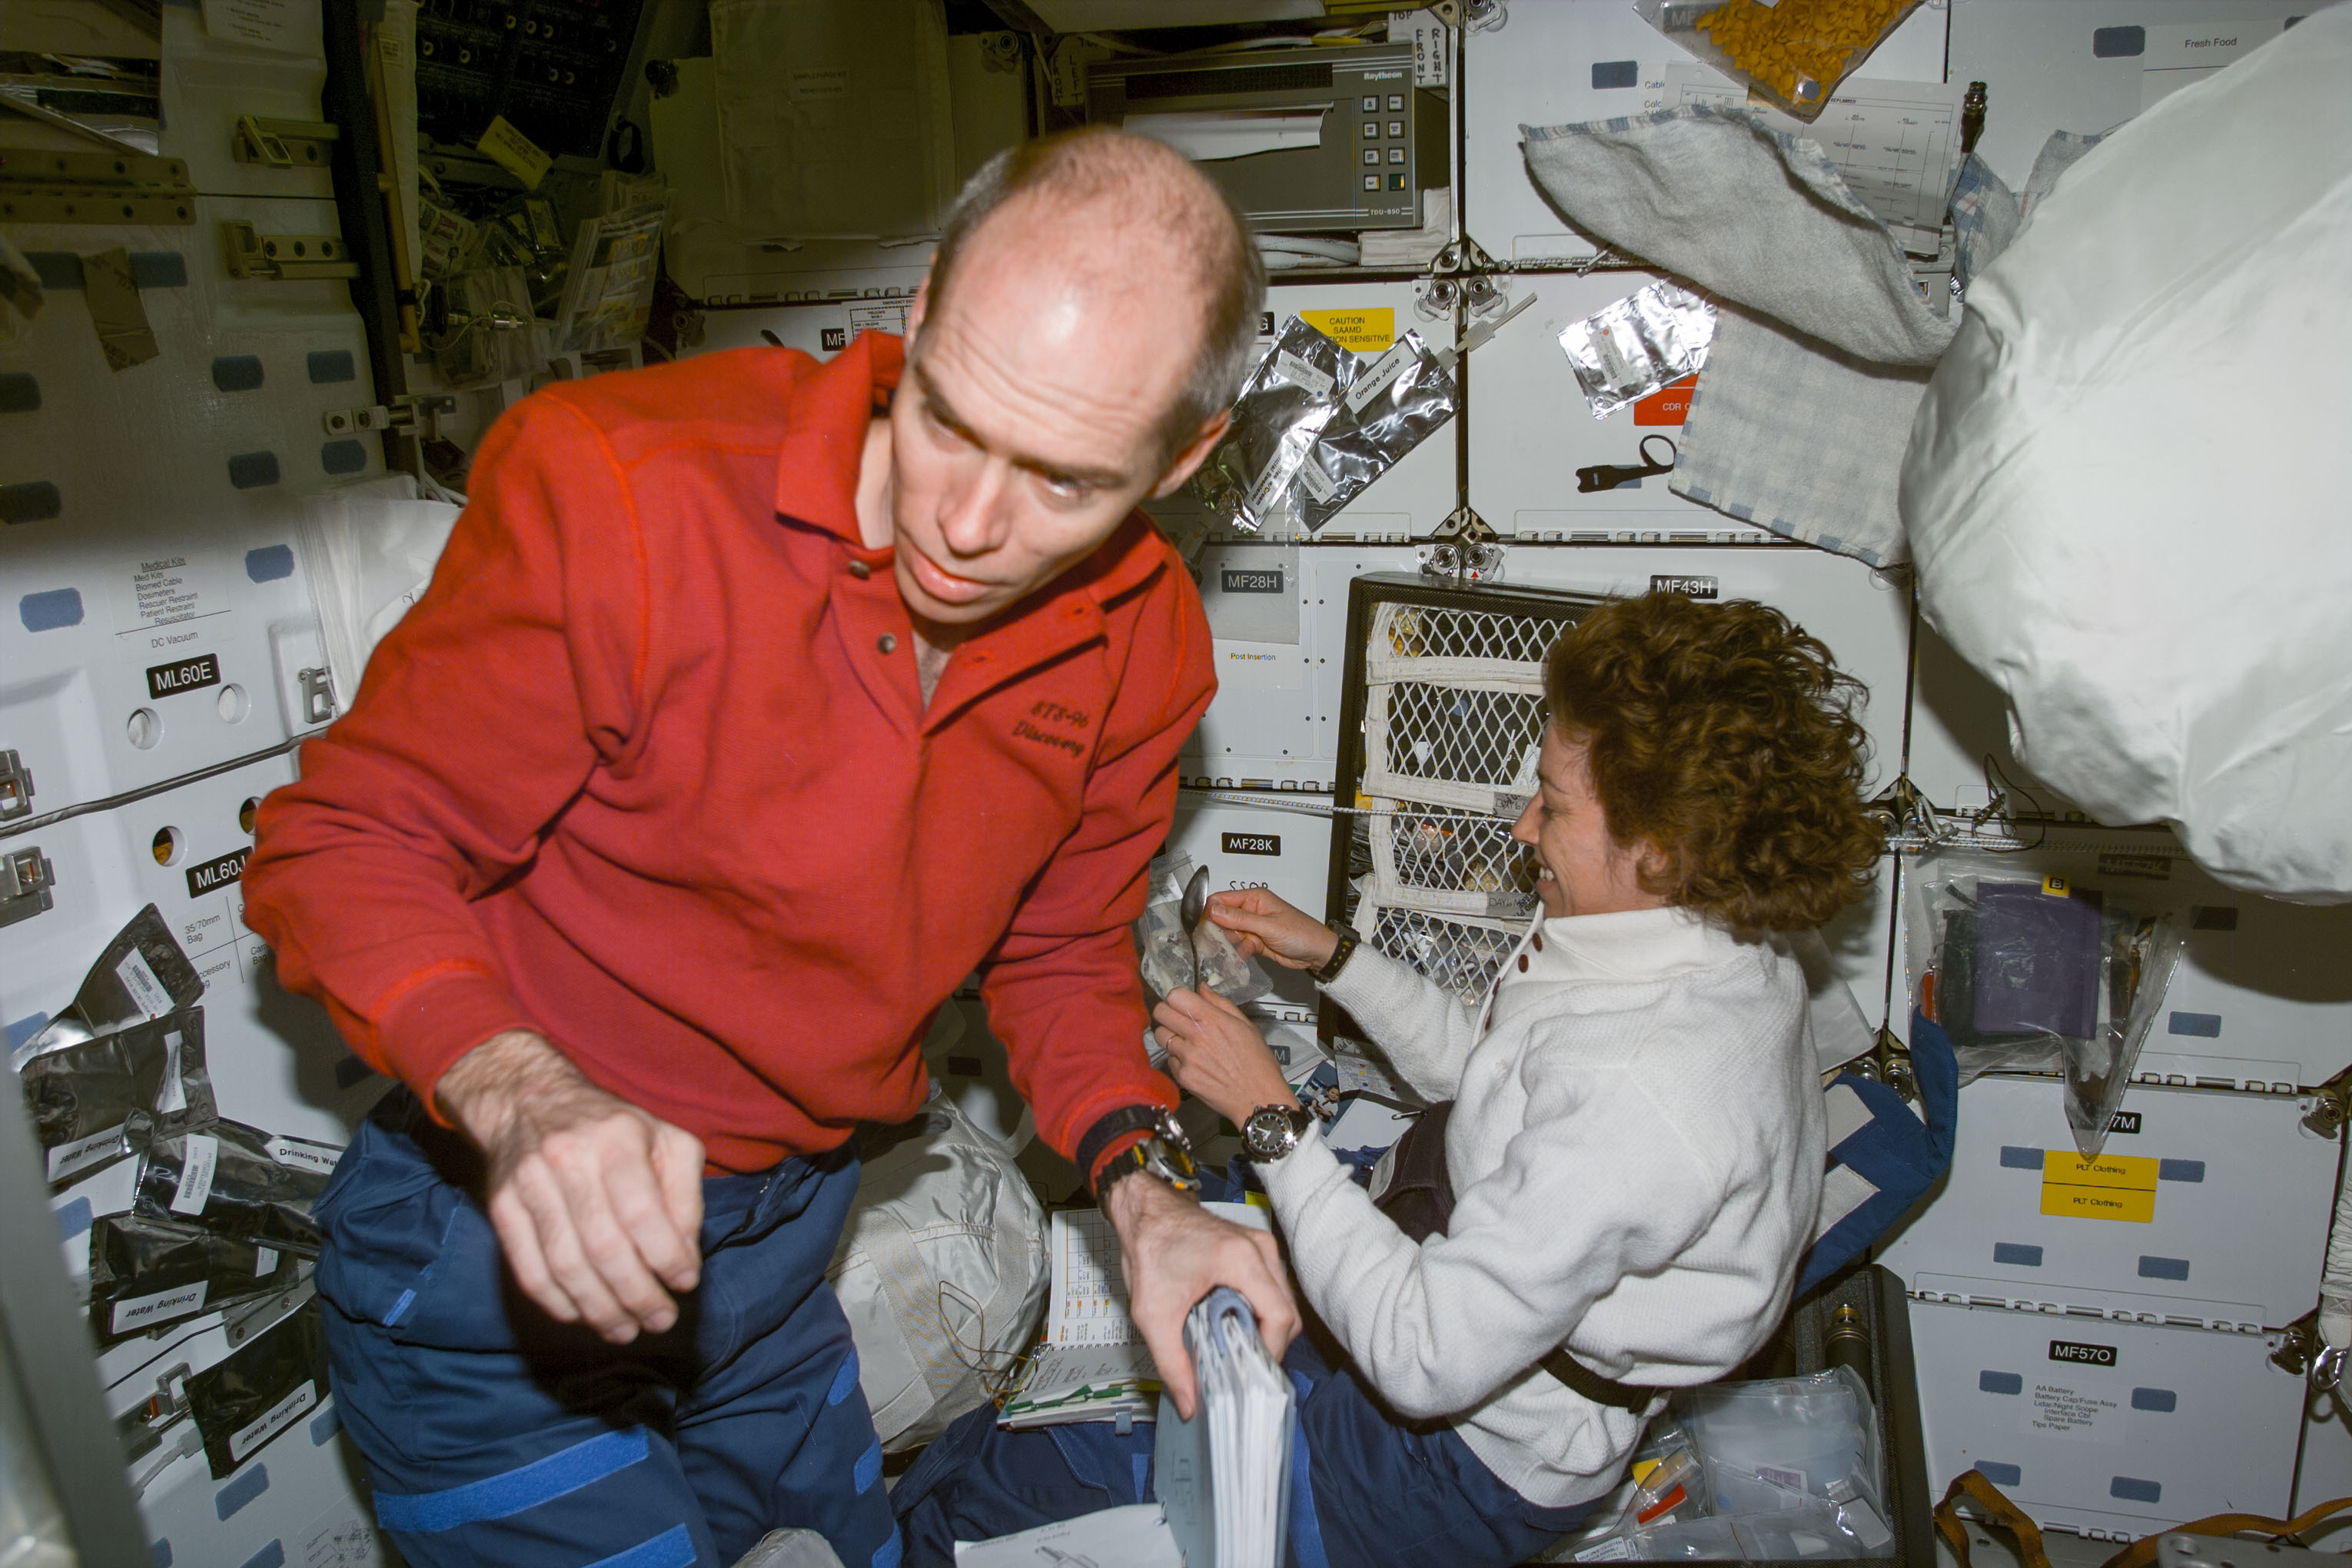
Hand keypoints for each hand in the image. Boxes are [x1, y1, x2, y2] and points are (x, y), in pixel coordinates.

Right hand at [436, 1030, 704, 1343]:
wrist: (529, 1098)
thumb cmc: (615, 1129)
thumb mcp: (667, 1142)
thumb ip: (685, 1199)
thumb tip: (685, 1263)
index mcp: (618, 1138)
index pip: (643, 1214)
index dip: (667, 1258)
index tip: (684, 1285)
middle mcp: (569, 1158)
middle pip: (604, 1247)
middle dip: (637, 1295)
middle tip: (660, 1321)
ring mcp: (529, 1183)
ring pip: (565, 1265)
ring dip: (599, 1309)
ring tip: (625, 1330)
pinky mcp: (501, 1207)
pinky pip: (528, 1269)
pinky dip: (557, 1302)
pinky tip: (582, 1316)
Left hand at [1102, 1172, 1297, 1419]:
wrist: (1143, 1208)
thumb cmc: (1148, 1248)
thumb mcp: (1153, 1313)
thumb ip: (1172, 1362)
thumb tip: (1190, 1403)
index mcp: (1241, 1260)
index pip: (1279, 1317)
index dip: (1269, 1353)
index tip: (1249, 1376)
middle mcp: (1260, 1249)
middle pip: (1288, 1313)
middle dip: (1268, 1347)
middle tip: (1241, 1371)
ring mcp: (1260, 1245)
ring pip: (1283, 1301)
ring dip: (1265, 1330)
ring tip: (1236, 1352)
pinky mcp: (1255, 1247)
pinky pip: (1272, 1288)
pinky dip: (1260, 1311)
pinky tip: (1235, 1327)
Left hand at [1153, 986, 1295, 1129]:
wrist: (1257, 1098)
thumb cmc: (1257, 1063)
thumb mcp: (1246, 1026)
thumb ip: (1220, 1003)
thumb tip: (1202, 988)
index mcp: (1213, 1020)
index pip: (1175, 996)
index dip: (1177, 997)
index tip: (1182, 1003)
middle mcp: (1196, 1036)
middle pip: (1161, 1012)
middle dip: (1167, 1012)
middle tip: (1177, 1019)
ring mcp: (1187, 1058)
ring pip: (1161, 1036)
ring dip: (1170, 1036)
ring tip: (1186, 1042)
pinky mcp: (1183, 1076)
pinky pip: (1169, 1060)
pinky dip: (1177, 1059)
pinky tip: (1194, 1062)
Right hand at [1205, 887, 1339, 971]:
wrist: (1317, 953)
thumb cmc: (1302, 933)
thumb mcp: (1269, 926)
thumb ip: (1240, 919)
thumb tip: (1215, 910)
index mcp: (1255, 898)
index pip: (1223, 899)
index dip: (1208, 910)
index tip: (1197, 923)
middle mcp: (1252, 910)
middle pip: (1222, 917)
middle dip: (1214, 930)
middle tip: (1206, 942)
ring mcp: (1253, 927)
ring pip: (1228, 934)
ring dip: (1225, 944)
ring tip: (1219, 954)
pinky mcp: (1255, 942)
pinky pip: (1238, 947)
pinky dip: (1236, 954)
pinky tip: (1235, 960)